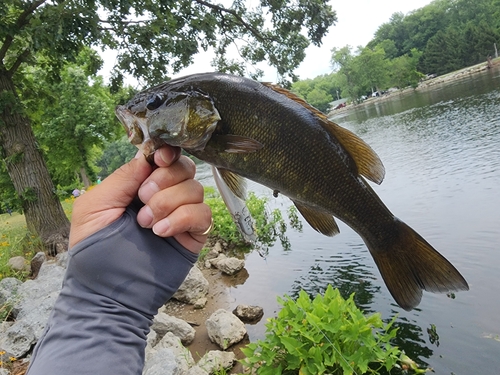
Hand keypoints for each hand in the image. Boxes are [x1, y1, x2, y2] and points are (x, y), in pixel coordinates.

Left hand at [69, 145, 211, 252]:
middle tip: (142, 200)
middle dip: (165, 180)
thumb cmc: (94, 251)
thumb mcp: (96, 206)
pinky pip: (203, 215)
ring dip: (170, 202)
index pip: (164, 158)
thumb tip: (149, 156)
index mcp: (139, 186)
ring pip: (195, 190)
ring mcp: (180, 216)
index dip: (167, 153)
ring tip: (147, 225)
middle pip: (184, 168)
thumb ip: (123, 177)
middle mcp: (163, 196)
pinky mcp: (193, 236)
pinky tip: (162, 233)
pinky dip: (183, 219)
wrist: (109, 294)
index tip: (159, 160)